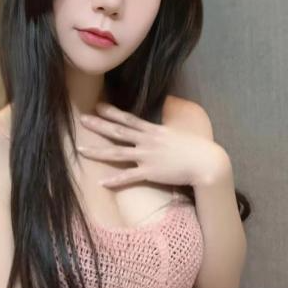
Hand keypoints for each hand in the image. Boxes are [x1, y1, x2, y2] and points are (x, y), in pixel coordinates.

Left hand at [77, 101, 227, 187]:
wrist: (206, 161)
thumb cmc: (196, 146)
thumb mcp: (180, 129)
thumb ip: (168, 121)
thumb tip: (167, 105)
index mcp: (153, 131)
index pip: (128, 118)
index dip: (112, 112)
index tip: (98, 106)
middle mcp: (147, 141)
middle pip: (118, 131)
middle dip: (98, 125)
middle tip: (81, 119)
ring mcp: (147, 157)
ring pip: (117, 152)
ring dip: (98, 151)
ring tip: (80, 149)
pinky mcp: (150, 172)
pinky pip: (128, 176)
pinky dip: (115, 180)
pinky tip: (101, 182)